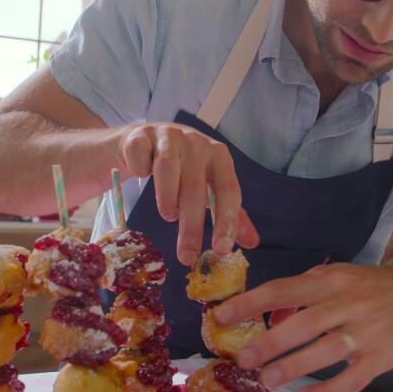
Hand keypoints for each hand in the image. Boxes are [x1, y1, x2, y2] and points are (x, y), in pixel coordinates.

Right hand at [120, 123, 258, 264]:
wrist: (145, 140)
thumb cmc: (181, 168)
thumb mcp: (207, 186)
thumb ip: (229, 213)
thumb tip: (252, 243)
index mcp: (219, 156)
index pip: (228, 189)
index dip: (226, 220)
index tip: (221, 249)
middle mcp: (196, 143)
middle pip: (196, 186)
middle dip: (191, 226)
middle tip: (186, 256)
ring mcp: (167, 136)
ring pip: (168, 168)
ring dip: (167, 197)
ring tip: (168, 215)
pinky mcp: (140, 136)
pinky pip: (140, 153)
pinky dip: (140, 167)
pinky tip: (140, 176)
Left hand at [212, 263, 392, 391]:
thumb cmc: (373, 287)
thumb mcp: (337, 276)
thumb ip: (302, 291)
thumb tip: (270, 313)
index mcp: (331, 281)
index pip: (284, 289)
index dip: (251, 303)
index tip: (223, 315)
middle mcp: (348, 303)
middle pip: (304, 323)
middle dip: (270, 342)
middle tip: (244, 359)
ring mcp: (367, 331)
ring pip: (326, 351)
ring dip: (294, 366)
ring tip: (268, 378)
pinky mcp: (382, 357)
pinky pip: (351, 379)